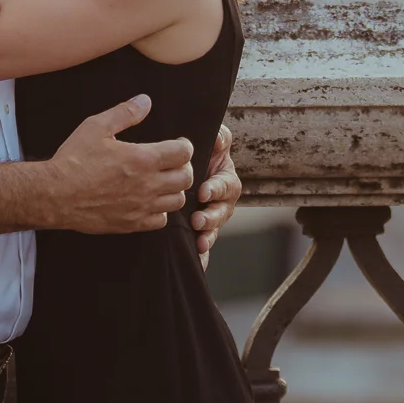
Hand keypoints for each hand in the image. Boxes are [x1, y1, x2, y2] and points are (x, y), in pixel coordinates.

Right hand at [39, 95, 193, 233]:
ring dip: (174, 189)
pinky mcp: (131, 223)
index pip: (183, 153)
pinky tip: (149, 201)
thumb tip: (145, 101)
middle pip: (186, 178)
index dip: (184, 146)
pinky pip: (161, 221)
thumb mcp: (96, 127)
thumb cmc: (74, 159)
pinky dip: (160, 211)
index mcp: (142, 158)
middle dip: (184, 167)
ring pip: (177, 201)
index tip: (178, 144)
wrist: (55, 194)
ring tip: (163, 182)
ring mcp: (141, 207)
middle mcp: (147, 185)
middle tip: (172, 162)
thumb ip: (125, 113)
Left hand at [193, 124, 240, 260]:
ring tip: (199, 242)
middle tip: (198, 220)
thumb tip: (219, 142)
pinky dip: (203, 256)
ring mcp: (210, 216)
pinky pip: (203, 245)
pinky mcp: (199, 229)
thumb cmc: (198, 148)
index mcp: (224, 178)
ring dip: (208, 237)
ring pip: (213, 230)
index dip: (217, 189)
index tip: (204, 192)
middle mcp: (221, 200)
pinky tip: (199, 264)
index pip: (225, 185)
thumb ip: (219, 137)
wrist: (178, 163)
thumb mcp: (211, 137)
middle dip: (212, 217)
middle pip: (222, 212)